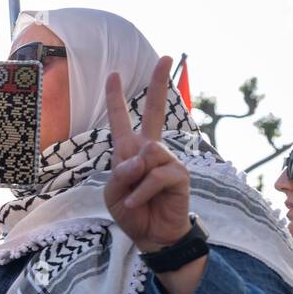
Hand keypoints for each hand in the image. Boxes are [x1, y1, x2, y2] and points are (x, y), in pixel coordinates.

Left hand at [102, 56, 190, 252]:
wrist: (151, 236)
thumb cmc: (131, 212)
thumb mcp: (114, 192)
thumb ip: (122, 172)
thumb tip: (144, 154)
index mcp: (129, 151)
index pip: (121, 119)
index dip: (115, 98)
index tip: (114, 74)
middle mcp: (150, 150)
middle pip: (156, 111)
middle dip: (159, 83)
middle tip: (167, 57)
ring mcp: (166, 160)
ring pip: (148, 154)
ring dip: (135, 179)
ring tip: (135, 197)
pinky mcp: (179, 175)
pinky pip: (155, 175)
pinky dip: (142, 191)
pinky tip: (138, 203)